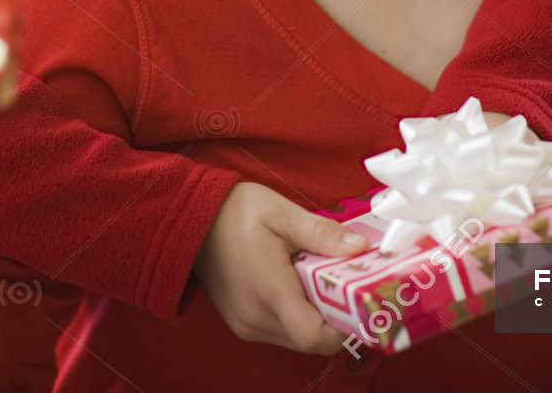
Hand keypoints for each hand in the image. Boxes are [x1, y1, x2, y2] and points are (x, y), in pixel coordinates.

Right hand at [193, 181, 368, 354]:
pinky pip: (282, 332)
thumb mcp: (282, 213)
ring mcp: (247, 325)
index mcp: (269, 290)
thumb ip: (322, 234)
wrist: (191, 219)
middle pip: (311, 340)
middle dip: (334, 317)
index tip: (358, 301)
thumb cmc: (234, 212)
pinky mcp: (243, 325)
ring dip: (315, 317)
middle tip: (343, 285)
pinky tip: (296, 286)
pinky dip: (297, 316)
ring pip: (298, 339)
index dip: (344, 326)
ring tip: (317, 280)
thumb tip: (360, 247)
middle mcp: (256, 318)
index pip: (315, 336)